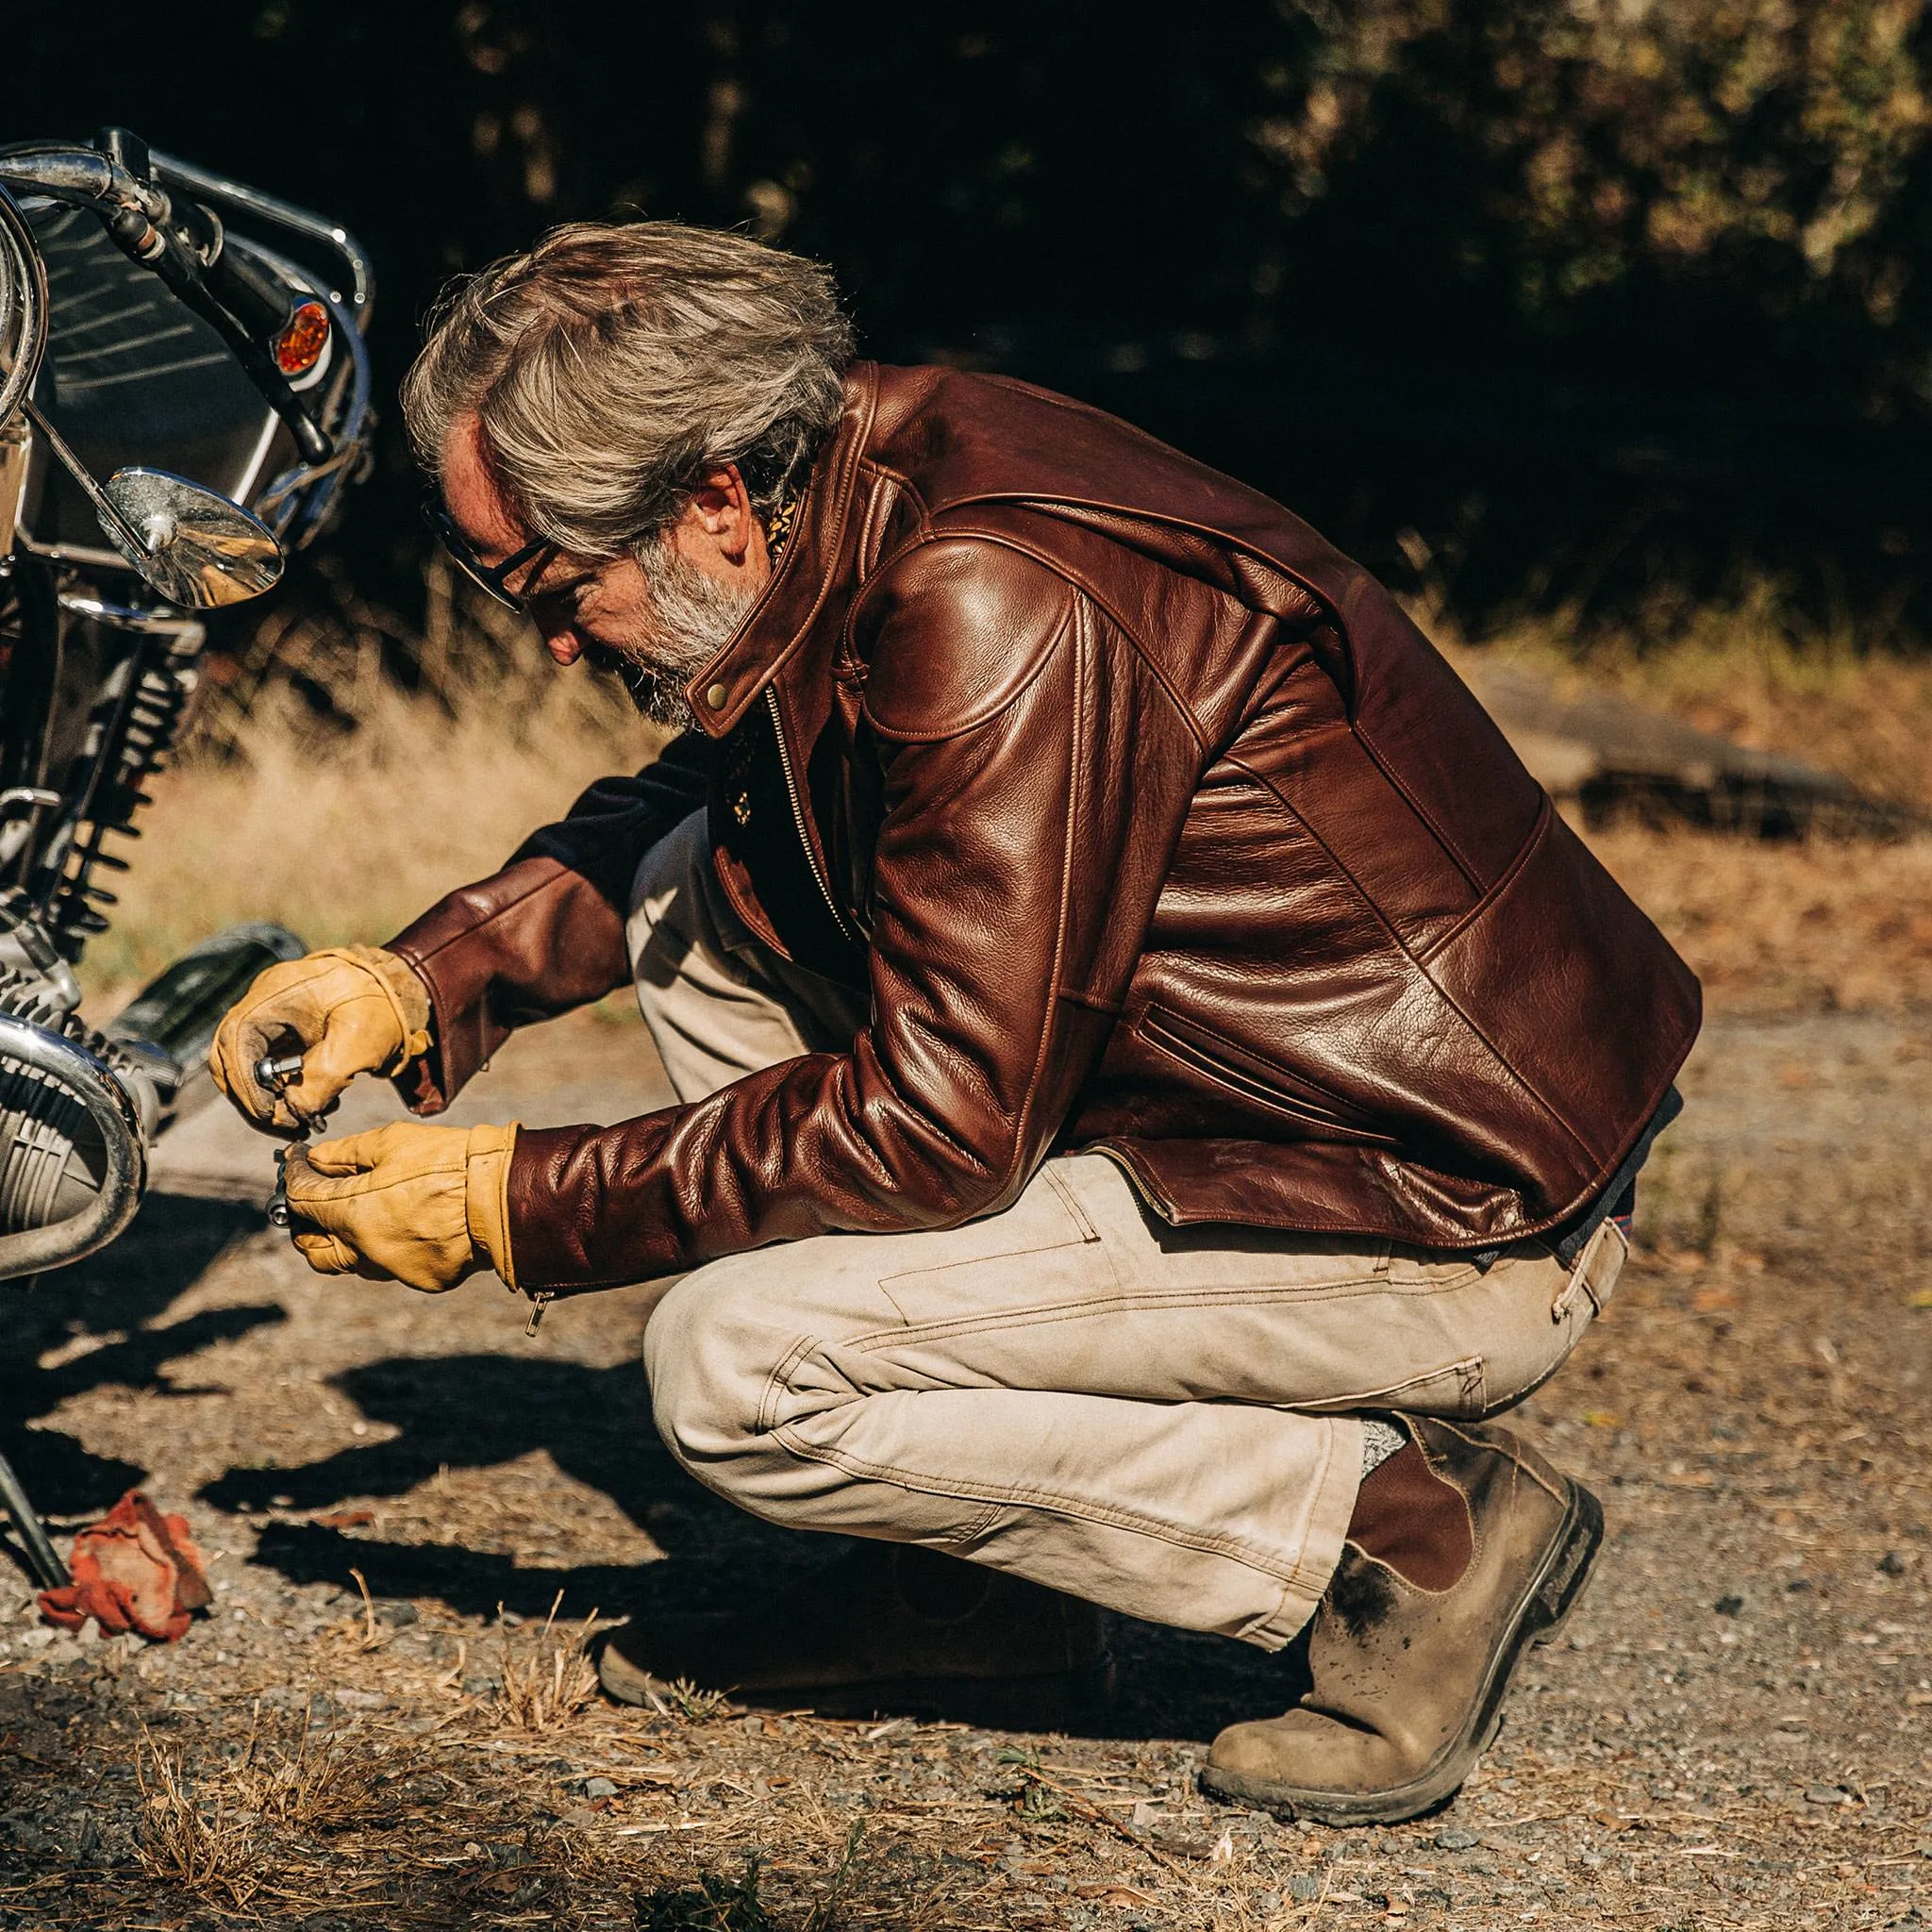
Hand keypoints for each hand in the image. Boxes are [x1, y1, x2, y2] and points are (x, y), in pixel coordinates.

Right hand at [210, 946, 432, 1131]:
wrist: (405, 988)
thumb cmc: (385, 1005)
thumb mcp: (361, 1042)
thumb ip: (325, 1077)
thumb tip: (294, 1112)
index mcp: (277, 992)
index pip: (236, 1037)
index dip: (245, 1081)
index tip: (269, 1112)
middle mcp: (265, 1002)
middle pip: (230, 1055)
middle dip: (251, 1097)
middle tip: (284, 1126)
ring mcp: (272, 1018)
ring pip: (246, 1066)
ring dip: (267, 1099)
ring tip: (302, 1121)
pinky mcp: (284, 1034)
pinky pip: (267, 1068)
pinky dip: (282, 1092)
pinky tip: (311, 1106)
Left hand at [283, 1120, 517, 1292]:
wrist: (503, 1196)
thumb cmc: (449, 1163)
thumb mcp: (393, 1143)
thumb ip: (345, 1153)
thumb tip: (316, 1159)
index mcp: (352, 1213)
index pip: (300, 1200)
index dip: (293, 1177)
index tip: (297, 1162)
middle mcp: (365, 1250)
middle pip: (312, 1250)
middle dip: (305, 1224)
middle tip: (315, 1199)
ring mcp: (393, 1269)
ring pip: (351, 1263)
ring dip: (345, 1239)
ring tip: (360, 1210)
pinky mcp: (422, 1278)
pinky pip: (391, 1266)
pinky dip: (388, 1245)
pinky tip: (407, 1221)